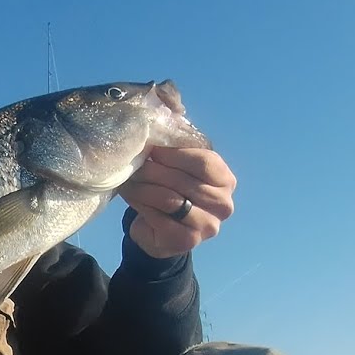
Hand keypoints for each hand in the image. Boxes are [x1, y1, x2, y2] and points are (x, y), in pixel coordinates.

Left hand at [118, 147, 236, 259]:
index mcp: (225, 180)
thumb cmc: (172, 189)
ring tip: (129, 180)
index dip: (175, 154)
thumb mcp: (178, 165)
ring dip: (144, 187)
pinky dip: (142, 205)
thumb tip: (166, 114)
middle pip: (184, 181)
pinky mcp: (188, 241)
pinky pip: (160, 218)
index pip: (204, 162)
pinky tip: (132, 197)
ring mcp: (208, 225)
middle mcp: (223, 204)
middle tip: (134, 165)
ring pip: (170, 199)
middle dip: (154, 170)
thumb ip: (178, 144)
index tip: (152, 148)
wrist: (162, 229)